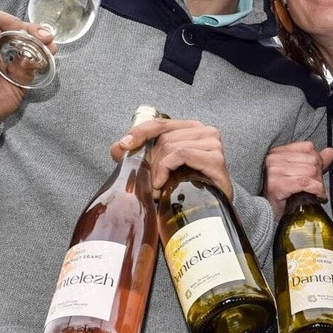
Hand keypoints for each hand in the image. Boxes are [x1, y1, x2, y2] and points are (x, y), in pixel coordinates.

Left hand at [112, 118, 233, 200]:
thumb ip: (141, 156)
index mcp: (192, 128)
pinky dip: (167, 167)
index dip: (140, 132)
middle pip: (165, 139)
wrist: (214, 208)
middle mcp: (205, 131)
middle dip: (151, 161)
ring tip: (157, 187)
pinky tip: (163, 183)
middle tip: (149, 182)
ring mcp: (213, 143)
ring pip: (172, 147)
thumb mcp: (163, 168)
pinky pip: (182, 154)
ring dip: (159, 169)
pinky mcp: (216, 158)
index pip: (160, 123)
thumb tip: (117, 147)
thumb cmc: (190, 185)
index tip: (124, 145)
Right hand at [263, 142, 332, 218]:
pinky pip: (306, 183)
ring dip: (319, 185)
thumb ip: (315, 162)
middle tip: (317, 187)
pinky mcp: (277, 184)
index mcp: (277, 152)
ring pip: (311, 171)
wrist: (267, 213)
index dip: (318, 161)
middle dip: (319, 175)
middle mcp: (274, 158)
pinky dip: (317, 190)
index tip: (318, 174)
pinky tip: (318, 196)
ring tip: (317, 193)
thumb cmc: (283, 195)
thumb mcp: (299, 175)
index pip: (308, 147)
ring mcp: (274, 171)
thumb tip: (330, 152)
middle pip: (311, 160)